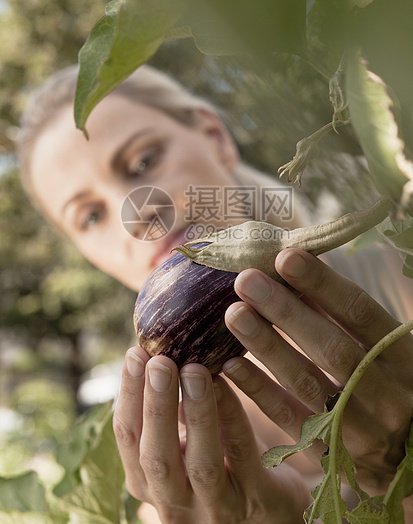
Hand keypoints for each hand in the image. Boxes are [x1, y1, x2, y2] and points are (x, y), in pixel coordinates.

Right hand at [113, 347, 308, 523]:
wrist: (270, 510)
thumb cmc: (220, 463)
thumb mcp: (184, 442)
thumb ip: (168, 412)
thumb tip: (154, 351)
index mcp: (150, 482)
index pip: (128, 439)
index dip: (129, 395)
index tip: (135, 353)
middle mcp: (176, 502)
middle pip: (156, 456)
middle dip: (156, 405)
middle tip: (159, 360)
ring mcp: (218, 507)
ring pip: (202, 462)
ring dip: (196, 413)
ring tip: (194, 369)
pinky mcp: (258, 499)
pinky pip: (244, 454)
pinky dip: (233, 416)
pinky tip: (227, 383)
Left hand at [223, 248, 412, 495]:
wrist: (409, 456)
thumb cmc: (389, 383)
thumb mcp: (383, 347)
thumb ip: (344, 316)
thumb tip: (293, 271)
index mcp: (406, 359)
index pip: (361, 313)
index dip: (322, 284)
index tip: (285, 257)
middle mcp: (388, 395)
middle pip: (332, 348)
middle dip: (286, 311)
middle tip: (246, 280)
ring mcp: (361, 429)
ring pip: (307, 383)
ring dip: (266, 346)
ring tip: (234, 314)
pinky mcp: (332, 454)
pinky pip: (290, 420)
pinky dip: (259, 391)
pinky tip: (231, 365)